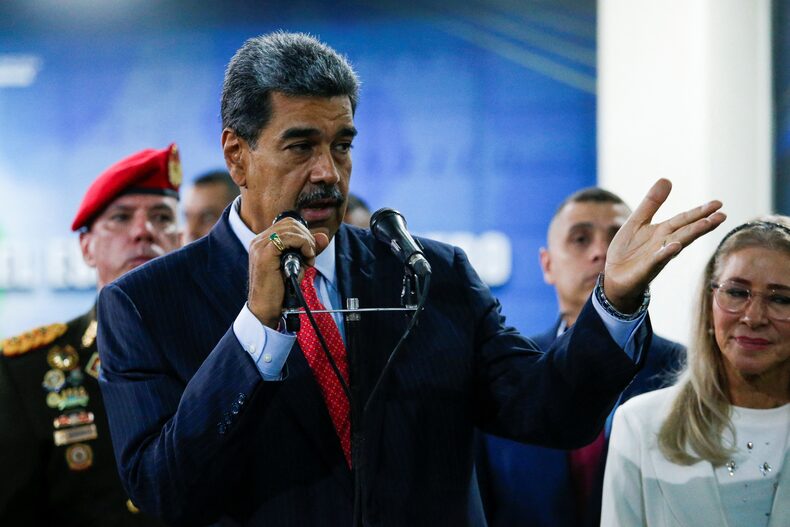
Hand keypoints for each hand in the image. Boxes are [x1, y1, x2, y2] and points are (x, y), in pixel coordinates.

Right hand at [247, 218, 328, 327]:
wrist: (265, 308)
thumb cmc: (279, 289)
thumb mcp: (298, 265)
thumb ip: (309, 249)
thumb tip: (324, 235)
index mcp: (264, 241)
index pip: (288, 224)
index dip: (304, 234)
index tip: (310, 252)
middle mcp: (259, 240)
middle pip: (291, 223)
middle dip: (307, 237)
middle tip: (310, 256)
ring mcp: (260, 245)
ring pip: (291, 228)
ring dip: (307, 242)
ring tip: (308, 259)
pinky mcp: (265, 253)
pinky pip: (288, 237)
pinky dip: (303, 245)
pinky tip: (306, 259)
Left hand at [603, 179, 725, 311]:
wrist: (614, 277)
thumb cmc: (628, 250)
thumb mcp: (638, 221)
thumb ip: (652, 203)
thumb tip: (666, 179)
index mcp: (663, 231)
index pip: (684, 219)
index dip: (700, 211)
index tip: (719, 204)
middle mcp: (665, 244)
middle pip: (686, 231)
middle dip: (703, 223)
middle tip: (722, 215)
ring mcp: (657, 257)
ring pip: (677, 244)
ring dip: (691, 234)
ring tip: (706, 224)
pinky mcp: (646, 269)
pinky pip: (657, 260)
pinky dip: (666, 253)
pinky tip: (675, 246)